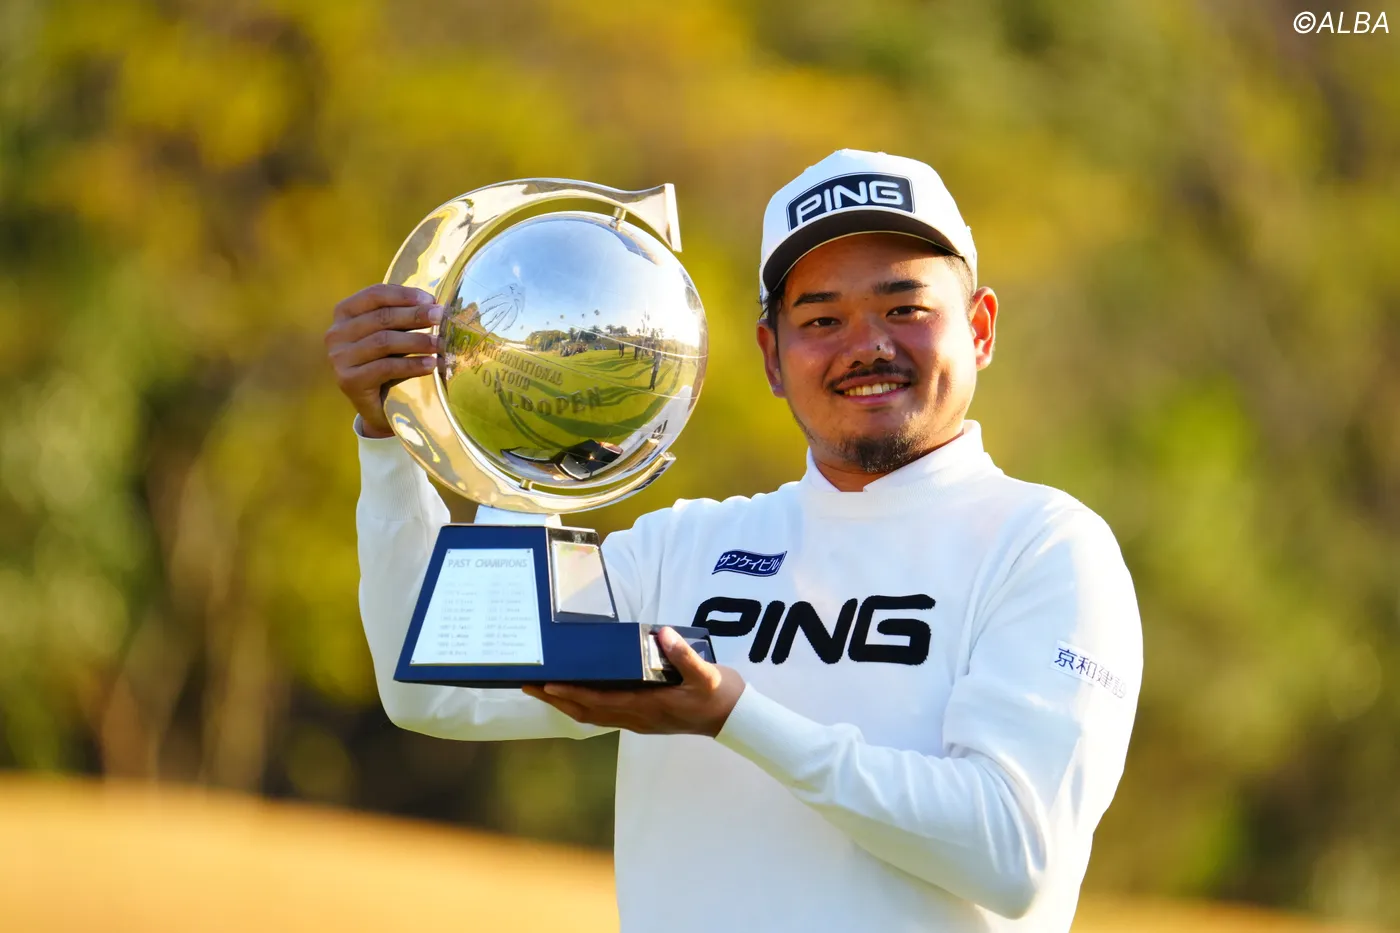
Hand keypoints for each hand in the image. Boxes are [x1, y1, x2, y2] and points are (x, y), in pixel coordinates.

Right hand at [325, 284, 441, 437]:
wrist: (378, 407)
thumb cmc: (387, 362)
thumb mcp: (392, 335)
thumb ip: (403, 317)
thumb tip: (435, 305)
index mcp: (344, 313)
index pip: (374, 295)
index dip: (404, 294)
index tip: (430, 299)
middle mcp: (336, 333)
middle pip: (381, 318)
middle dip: (415, 316)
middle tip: (440, 317)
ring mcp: (339, 358)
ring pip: (384, 342)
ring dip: (417, 341)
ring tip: (440, 344)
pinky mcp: (348, 381)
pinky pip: (385, 368)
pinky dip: (412, 365)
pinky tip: (430, 364)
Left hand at [523, 628, 745, 736]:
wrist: (733, 719)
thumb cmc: (719, 695)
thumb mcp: (707, 674)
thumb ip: (684, 655)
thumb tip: (663, 634)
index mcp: (648, 706)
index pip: (601, 701)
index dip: (572, 694)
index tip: (549, 685)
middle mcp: (637, 717)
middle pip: (587, 712)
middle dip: (557, 700)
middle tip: (529, 686)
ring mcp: (639, 721)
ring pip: (593, 716)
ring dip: (566, 705)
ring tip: (542, 691)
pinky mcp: (643, 719)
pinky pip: (605, 715)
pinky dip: (584, 706)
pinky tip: (576, 696)